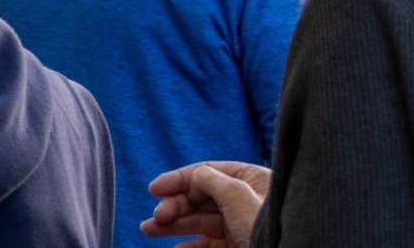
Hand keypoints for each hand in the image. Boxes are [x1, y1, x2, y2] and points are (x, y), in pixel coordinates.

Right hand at [142, 161, 271, 247]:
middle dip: (173, 206)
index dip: (178, 179)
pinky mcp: (239, 246)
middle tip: (155, 218)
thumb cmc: (265, 226)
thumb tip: (194, 176)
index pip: (207, 172)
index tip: (153, 189)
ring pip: (200, 221)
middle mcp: (246, 200)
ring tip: (149, 230)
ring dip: (174, 225)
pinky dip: (191, 245)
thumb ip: (209, 178)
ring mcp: (242, 225)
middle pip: (200, 198)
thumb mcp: (236, 193)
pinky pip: (210, 243)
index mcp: (252, 180)